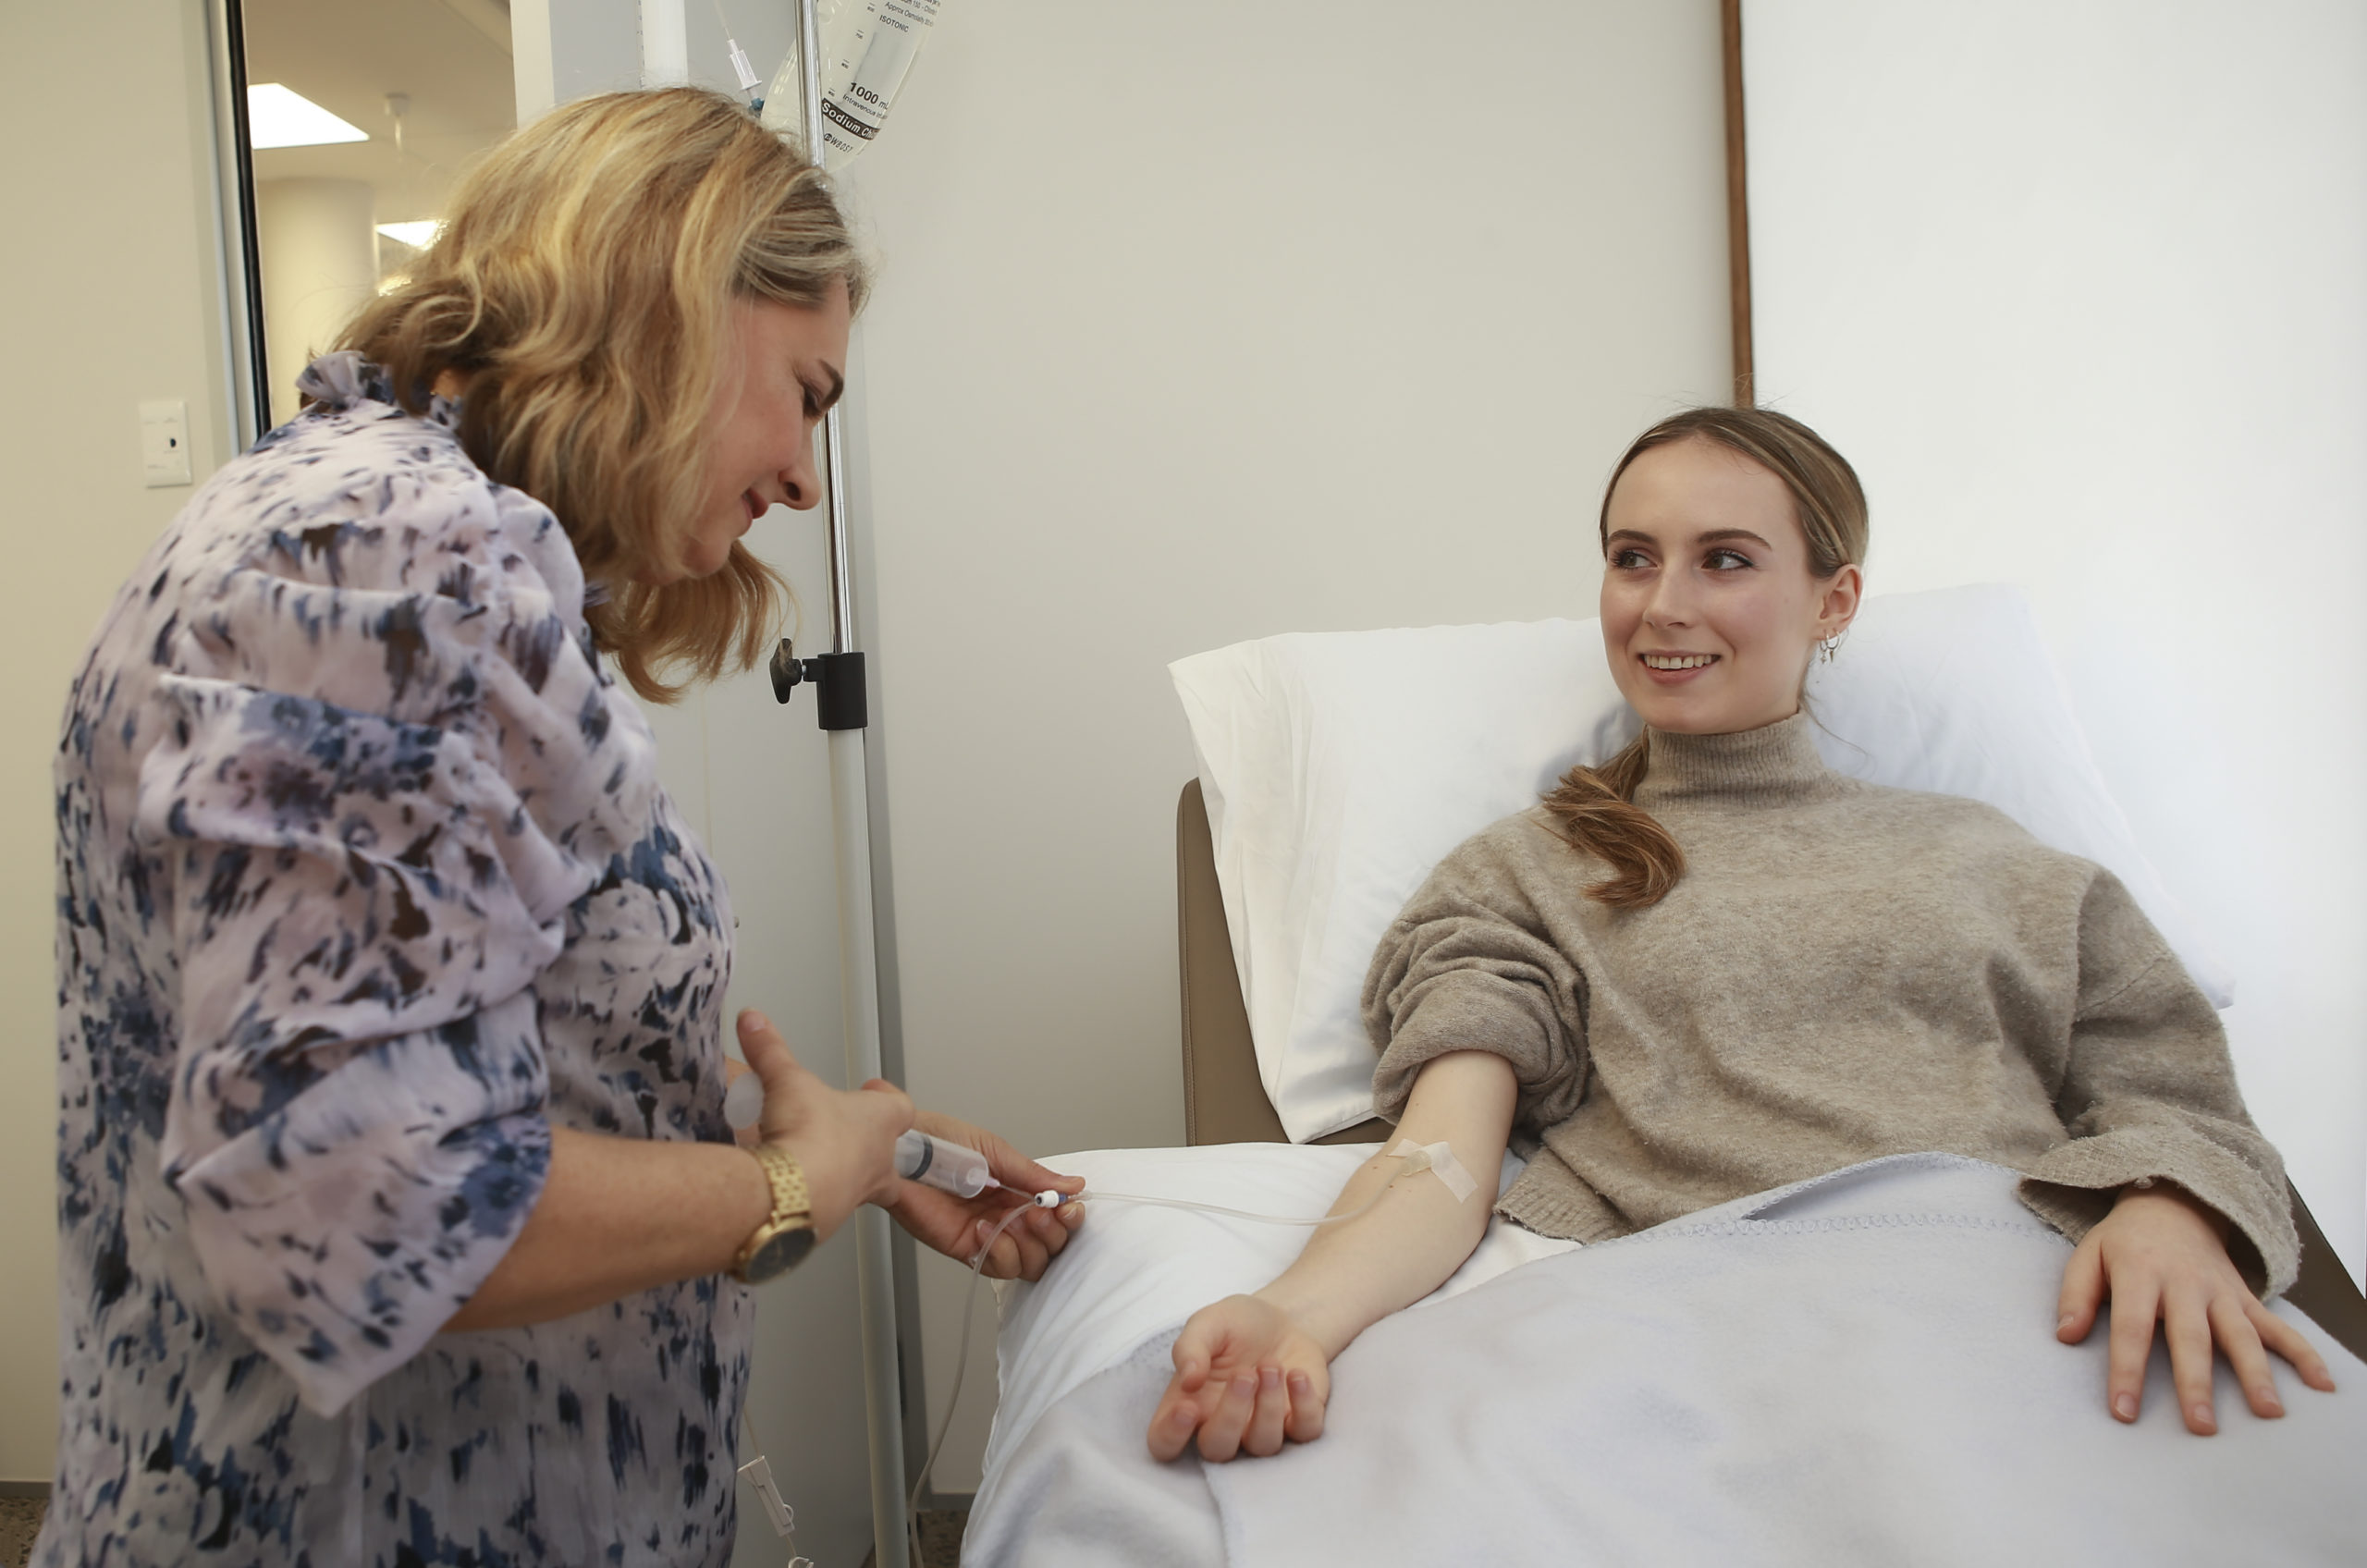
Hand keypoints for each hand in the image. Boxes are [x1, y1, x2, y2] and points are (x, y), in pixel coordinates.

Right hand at [736, 1010, 911, 1241]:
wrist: (794, 1191)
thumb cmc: (810, 1132)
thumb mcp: (786, 1079)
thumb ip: (770, 1049)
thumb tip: (753, 1018)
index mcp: (880, 1122)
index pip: (902, 1109)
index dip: (888, 1099)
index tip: (872, 1091)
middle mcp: (878, 1161)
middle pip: (893, 1157)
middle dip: (872, 1148)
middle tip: (845, 1138)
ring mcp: (857, 1195)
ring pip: (863, 1186)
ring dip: (842, 1175)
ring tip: (812, 1164)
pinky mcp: (831, 1220)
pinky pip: (829, 1208)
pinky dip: (814, 1200)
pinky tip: (790, 1192)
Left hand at [884, 1110, 1084, 1280]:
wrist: (902, 1150)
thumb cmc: (940, 1140)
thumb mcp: (995, 1151)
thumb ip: (1033, 1174)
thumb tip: (1073, 1186)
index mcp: (1017, 1189)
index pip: (1058, 1216)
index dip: (1068, 1217)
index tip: (1068, 1207)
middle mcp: (1006, 1215)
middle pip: (1049, 1245)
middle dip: (1052, 1232)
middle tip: (1041, 1213)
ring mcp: (987, 1234)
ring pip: (1029, 1263)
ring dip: (1030, 1244)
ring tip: (1016, 1219)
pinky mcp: (964, 1248)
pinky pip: (996, 1266)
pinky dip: (1000, 1251)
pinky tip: (985, 1227)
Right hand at [1147, 1294, 1330, 1462]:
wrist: (1283, 1318)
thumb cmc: (1235, 1326)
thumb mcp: (1208, 1323)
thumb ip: (1191, 1347)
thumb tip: (1188, 1379)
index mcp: (1189, 1404)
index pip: (1164, 1443)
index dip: (1172, 1437)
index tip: (1188, 1408)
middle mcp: (1222, 1425)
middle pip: (1217, 1450)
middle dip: (1231, 1414)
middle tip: (1245, 1375)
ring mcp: (1261, 1429)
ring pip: (1263, 1445)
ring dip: (1269, 1406)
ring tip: (1271, 1366)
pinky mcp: (1299, 1422)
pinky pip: (1304, 1432)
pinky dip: (1305, 1406)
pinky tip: (1297, 1375)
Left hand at [2056, 1183, 2335, 1433]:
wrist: (2172, 1202)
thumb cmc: (2124, 1241)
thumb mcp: (2088, 1255)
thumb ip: (2075, 1295)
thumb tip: (2066, 1336)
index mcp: (2140, 1273)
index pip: (2132, 1327)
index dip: (2127, 1370)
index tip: (2125, 1411)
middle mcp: (2185, 1284)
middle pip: (2192, 1337)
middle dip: (2197, 1382)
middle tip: (2201, 1425)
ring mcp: (2221, 1291)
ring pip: (2241, 1334)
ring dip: (2257, 1373)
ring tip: (2269, 1412)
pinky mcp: (2245, 1297)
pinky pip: (2277, 1326)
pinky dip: (2303, 1353)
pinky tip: (2322, 1383)